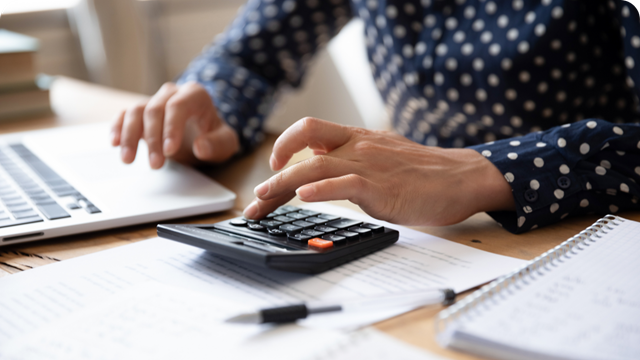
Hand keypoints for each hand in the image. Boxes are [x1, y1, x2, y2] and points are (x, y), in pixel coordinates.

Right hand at [111, 81, 238, 168]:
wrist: (204, 134)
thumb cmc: (214, 136)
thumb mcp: (226, 143)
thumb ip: (218, 144)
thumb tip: (201, 147)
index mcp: (195, 95)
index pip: (178, 106)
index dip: (171, 128)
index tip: (169, 151)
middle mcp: (172, 93)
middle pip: (155, 110)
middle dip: (153, 139)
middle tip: (156, 165)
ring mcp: (154, 101)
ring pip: (135, 111)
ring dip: (130, 136)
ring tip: (128, 160)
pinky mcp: (141, 113)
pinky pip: (125, 115)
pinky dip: (118, 128)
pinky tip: (114, 144)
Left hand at [243, 117, 514, 225]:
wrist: (461, 178)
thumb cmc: (424, 172)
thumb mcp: (381, 157)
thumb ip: (352, 161)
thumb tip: (322, 171)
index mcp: (357, 137)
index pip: (309, 133)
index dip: (284, 146)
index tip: (272, 166)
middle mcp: (358, 146)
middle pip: (304, 146)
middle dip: (274, 171)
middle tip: (257, 197)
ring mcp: (368, 165)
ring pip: (315, 166)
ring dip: (283, 183)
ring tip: (264, 199)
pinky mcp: (380, 187)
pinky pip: (344, 184)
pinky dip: (321, 189)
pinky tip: (305, 197)